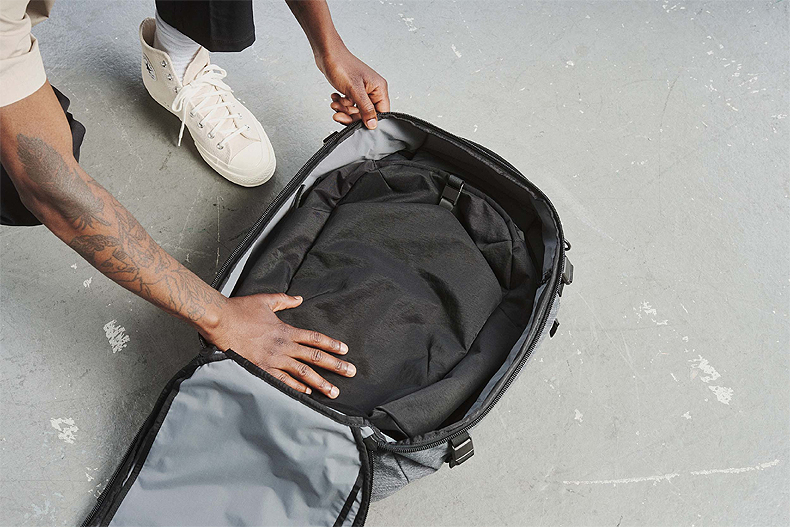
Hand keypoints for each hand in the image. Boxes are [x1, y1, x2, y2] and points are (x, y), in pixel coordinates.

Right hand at [201, 293, 354, 397]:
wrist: (220, 320)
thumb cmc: (240, 309)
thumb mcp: (266, 300)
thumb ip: (285, 300)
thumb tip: (299, 298)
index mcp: (286, 330)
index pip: (315, 338)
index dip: (332, 344)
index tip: (345, 351)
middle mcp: (283, 346)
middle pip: (315, 357)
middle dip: (335, 366)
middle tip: (351, 373)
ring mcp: (273, 359)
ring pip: (302, 372)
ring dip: (320, 383)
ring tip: (334, 391)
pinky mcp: (260, 369)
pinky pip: (281, 381)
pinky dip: (295, 388)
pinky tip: (307, 393)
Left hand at [317, 47, 389, 128]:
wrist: (327, 54)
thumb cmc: (341, 65)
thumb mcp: (355, 90)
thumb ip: (366, 109)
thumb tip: (373, 124)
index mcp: (379, 88)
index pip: (382, 112)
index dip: (371, 121)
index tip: (360, 125)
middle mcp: (372, 90)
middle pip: (366, 113)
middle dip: (351, 115)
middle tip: (340, 115)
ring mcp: (362, 90)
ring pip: (356, 110)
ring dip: (344, 110)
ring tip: (336, 104)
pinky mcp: (353, 91)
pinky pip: (349, 105)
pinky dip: (341, 104)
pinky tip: (336, 98)